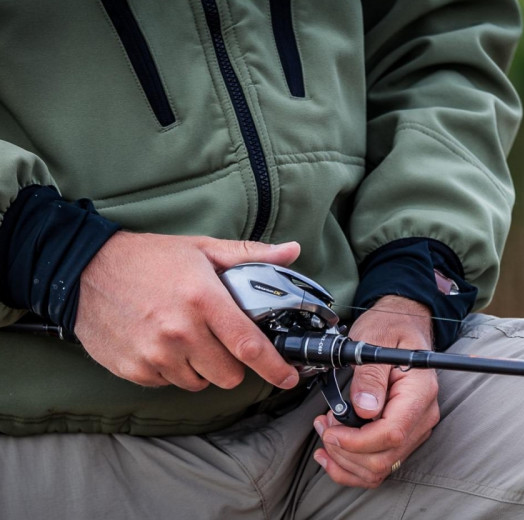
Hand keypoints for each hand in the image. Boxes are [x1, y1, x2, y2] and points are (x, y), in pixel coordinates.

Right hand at [74, 231, 301, 390]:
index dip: (274, 367)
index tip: (288, 377)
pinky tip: (162, 344)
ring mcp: (155, 354)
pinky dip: (173, 370)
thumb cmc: (149, 258)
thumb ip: (249, 255)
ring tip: (187, 337)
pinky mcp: (134, 370)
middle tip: (221, 341)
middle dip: (233, 364)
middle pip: (229, 375)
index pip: (249, 345)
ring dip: (202, 368)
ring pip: (200, 382)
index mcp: (203, 300)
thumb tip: (291, 251)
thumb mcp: (202, 248)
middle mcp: (180, 332)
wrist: (83, 270)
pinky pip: (169, 383)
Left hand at [312, 295, 439, 487]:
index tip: (331, 431)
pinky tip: (332, 454)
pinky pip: (380, 465)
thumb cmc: (390, 329)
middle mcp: (423, 415)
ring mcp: (415, 428)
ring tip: (327, 433)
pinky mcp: (403, 435)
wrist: (403, 327)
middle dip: (345, 450)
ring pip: (379, 468)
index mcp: (420, 392)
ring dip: (345, 460)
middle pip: (384, 457)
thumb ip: (370, 376)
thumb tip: (365, 408)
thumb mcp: (375, 340)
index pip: (392, 433)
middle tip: (324, 425)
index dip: (356, 441)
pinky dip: (352, 467)